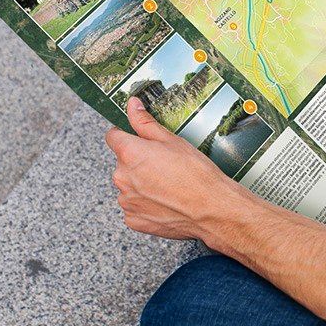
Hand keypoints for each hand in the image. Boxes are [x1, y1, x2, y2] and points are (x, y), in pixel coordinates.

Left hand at [105, 97, 245, 242]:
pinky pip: (134, 206)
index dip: (126, 135)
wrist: (211, 209)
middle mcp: (122, 177)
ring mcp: (126, 201)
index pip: (113, 137)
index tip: (139, 139)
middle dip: (139, 162)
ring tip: (169, 185)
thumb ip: (146, 122)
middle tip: (165, 165)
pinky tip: (166, 201)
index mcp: (130, 154)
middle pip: (123, 163)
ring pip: (129, 185)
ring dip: (142, 184)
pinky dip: (146, 203)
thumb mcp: (173, 140)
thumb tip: (132, 105)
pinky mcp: (134, 220)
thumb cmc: (196, 174)